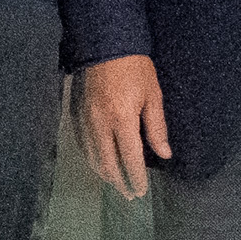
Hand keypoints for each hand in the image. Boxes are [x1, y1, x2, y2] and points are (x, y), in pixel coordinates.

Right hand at [80, 54, 166, 200]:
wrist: (105, 44)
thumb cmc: (135, 68)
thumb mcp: (153, 96)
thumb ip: (156, 128)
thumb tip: (163, 154)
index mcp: (122, 119)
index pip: (129, 158)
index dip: (136, 178)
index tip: (141, 191)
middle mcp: (99, 123)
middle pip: (107, 163)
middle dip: (118, 182)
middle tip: (128, 195)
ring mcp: (85, 119)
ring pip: (91, 156)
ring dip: (103, 173)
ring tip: (115, 183)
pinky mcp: (76, 113)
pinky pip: (82, 143)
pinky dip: (90, 158)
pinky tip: (98, 163)